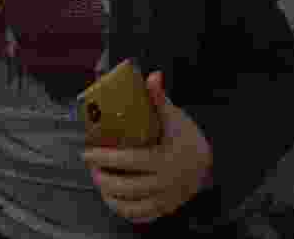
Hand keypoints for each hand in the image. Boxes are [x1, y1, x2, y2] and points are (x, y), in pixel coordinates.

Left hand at [81, 71, 213, 223]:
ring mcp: (167, 199)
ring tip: (98, 182)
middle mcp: (167, 183)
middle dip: (103, 179)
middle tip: (91, 168)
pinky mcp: (165, 209)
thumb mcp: (174, 116)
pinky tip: (111, 199)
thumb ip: (159, 99)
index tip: (87, 153)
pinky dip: (123, 210)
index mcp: (166, 159)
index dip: (105, 159)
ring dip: (110, 196)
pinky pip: (141, 216)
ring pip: (132, 206)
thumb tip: (152, 76)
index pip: (129, 162)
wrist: (206, 161)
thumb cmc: (184, 135)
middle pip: (127, 187)